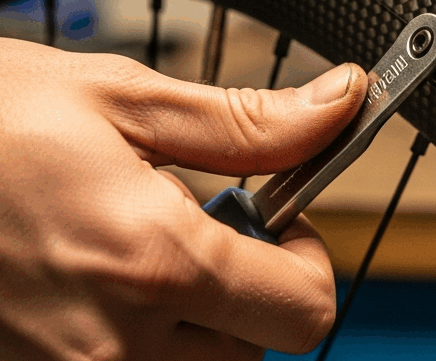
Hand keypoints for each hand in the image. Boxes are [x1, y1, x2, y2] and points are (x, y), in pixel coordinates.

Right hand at [0, 38, 366, 359]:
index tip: (278, 220)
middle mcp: (114, 343)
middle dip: (252, 289)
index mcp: (153, 261)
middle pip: (259, 350)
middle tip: (202, 228)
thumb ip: (248, 122)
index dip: (308, 260)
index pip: (306, 312)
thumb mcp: (121, 99)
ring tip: (140, 254)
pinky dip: (137, 341)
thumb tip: (338, 104)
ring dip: (198, 321)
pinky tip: (96, 283)